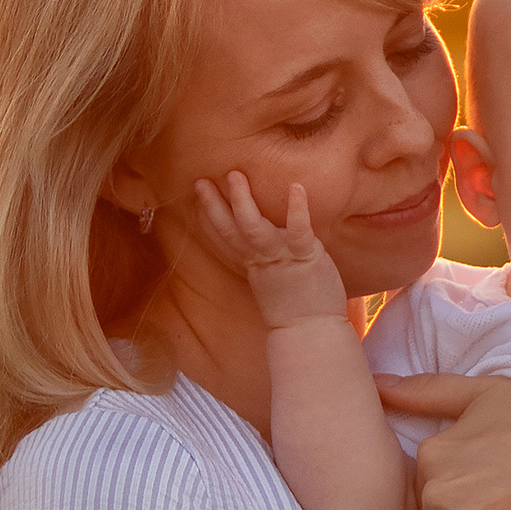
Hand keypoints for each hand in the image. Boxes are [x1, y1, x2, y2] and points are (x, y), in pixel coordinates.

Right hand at [192, 172, 350, 329]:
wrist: (314, 333)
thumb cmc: (298, 306)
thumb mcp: (275, 280)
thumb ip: (267, 261)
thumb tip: (265, 245)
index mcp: (254, 264)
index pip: (226, 239)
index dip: (209, 218)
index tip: (196, 196)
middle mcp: (262, 260)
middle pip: (231, 231)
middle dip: (215, 206)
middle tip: (201, 180)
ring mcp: (282, 258)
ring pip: (255, 229)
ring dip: (243, 202)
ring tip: (235, 175)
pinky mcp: (306, 257)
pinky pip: (298, 231)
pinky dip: (297, 209)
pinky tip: (296, 187)